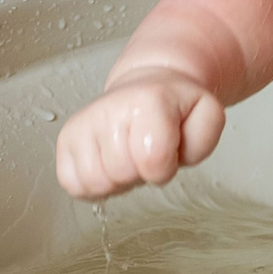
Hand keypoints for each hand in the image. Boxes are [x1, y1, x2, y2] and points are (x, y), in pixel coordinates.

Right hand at [55, 66, 226, 199]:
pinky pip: (72, 184)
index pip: (152, 161)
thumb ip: (202, 140)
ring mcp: (83, 123)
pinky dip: (92, 185)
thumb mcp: (207, 116)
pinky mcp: (65, 138)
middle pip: (121, 174)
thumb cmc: (176, 108)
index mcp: (148, 101)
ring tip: (127, 158)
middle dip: (139, 174)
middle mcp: (109, 108)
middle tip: (145, 154)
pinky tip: (108, 165)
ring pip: (94, 183)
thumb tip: (169, 157)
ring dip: (116, 181)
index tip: (167, 154)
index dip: (164, 169)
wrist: (147, 88)